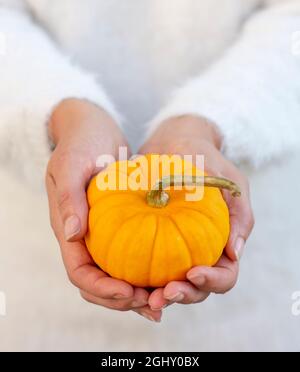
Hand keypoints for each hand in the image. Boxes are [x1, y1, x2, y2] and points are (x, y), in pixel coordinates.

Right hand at [46, 99, 161, 321]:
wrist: (91, 128)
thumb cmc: (80, 143)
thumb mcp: (71, 165)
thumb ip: (68, 199)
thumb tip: (73, 235)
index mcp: (67, 229)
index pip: (79, 272)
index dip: (101, 289)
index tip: (129, 293)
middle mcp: (84, 238)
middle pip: (98, 283)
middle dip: (123, 299)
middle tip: (155, 302)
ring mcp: (101, 234)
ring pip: (115, 274)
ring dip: (137, 292)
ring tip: (165, 297)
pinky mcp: (119, 226)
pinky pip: (131, 255)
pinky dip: (147, 270)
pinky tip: (169, 274)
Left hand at [139, 115, 254, 310]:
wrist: (175, 144)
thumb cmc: (206, 161)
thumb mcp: (230, 183)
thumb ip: (239, 215)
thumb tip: (234, 253)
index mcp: (222, 244)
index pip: (224, 275)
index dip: (212, 281)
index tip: (193, 272)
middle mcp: (199, 253)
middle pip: (196, 288)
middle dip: (183, 295)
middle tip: (163, 294)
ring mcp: (175, 250)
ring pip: (171, 284)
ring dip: (159, 294)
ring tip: (143, 296)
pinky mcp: (151, 242)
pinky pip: (146, 266)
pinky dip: (139, 279)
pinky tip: (125, 280)